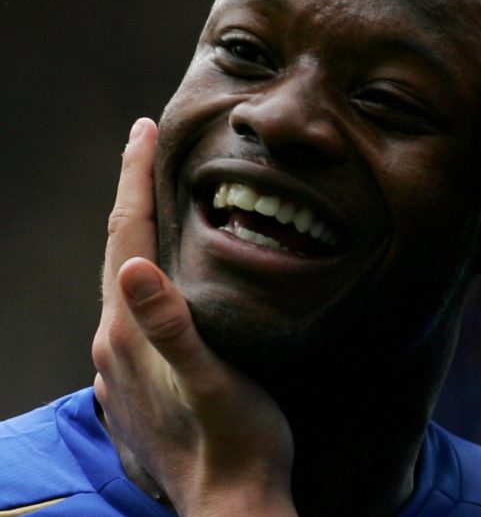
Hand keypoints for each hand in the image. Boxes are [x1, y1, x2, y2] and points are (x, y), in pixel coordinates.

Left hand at [92, 118, 295, 515]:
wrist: (232, 508)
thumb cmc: (237, 442)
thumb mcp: (211, 382)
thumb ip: (170, 325)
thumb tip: (134, 267)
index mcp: (128, 333)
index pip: (126, 237)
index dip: (133, 180)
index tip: (143, 129)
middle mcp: (113, 347)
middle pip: (118, 254)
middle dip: (131, 197)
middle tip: (147, 148)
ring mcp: (121, 372)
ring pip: (124, 286)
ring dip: (138, 238)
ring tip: (158, 205)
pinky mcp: (135, 390)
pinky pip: (134, 318)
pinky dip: (144, 283)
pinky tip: (161, 285)